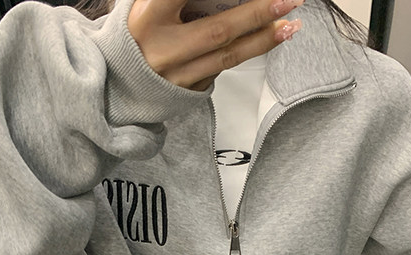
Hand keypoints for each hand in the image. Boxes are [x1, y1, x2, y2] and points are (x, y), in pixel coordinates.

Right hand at [127, 0, 303, 90]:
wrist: (119, 84)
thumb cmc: (137, 35)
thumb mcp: (145, 6)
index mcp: (147, 20)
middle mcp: (164, 50)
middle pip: (218, 31)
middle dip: (256, 14)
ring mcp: (179, 75)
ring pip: (228, 56)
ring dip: (264, 39)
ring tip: (291, 23)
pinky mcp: (191, 90)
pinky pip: (226, 67)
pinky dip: (251, 50)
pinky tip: (273, 37)